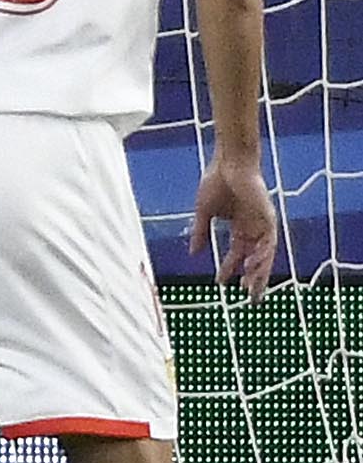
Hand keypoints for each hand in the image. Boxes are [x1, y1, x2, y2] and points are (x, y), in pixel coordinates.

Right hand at [190, 157, 279, 298]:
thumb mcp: (203, 213)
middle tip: (250, 298)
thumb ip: (200, 233)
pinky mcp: (268, 217)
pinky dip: (262, 255)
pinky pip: (269, 241)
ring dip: (259, 272)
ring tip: (252, 289)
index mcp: (239, 226)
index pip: (236, 253)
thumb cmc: (215, 182)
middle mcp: (253, 227)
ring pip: (264, 254)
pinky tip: (252, 266)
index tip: (220, 283)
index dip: (228, 268)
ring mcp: (262, 223)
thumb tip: (193, 253)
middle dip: (253, 279)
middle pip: (255, 259)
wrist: (228, 163)